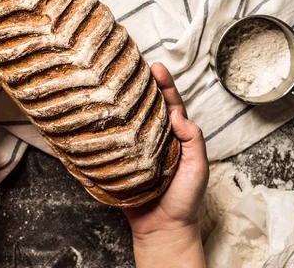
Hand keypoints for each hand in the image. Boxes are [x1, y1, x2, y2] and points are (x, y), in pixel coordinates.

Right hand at [123, 63, 207, 266]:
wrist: (163, 229)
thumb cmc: (185, 199)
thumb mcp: (198, 168)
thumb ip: (193, 141)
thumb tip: (178, 114)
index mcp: (176, 136)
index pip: (170, 104)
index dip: (164, 85)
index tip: (155, 66)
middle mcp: (154, 137)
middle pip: (146, 106)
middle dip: (139, 85)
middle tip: (129, 65)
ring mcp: (135, 148)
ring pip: (127, 120)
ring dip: (120, 102)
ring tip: (110, 83)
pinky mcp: (119, 162)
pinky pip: (111, 142)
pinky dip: (103, 129)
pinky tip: (95, 115)